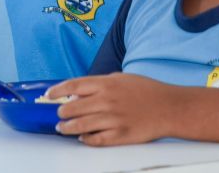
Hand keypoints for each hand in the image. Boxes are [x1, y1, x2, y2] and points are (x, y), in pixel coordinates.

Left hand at [48, 73, 174, 145]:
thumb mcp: (122, 78)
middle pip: (72, 108)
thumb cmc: (146, 91)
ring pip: (80, 126)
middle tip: (59, 115)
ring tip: (62, 129)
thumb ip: (100, 84)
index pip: (73, 85)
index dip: (57, 91)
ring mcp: (113, 119)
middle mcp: (107, 100)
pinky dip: (86, 140)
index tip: (48, 95)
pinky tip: (82, 138)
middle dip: (61, 113)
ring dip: (67, 128)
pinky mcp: (120, 135)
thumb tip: (79, 91)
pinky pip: (96, 140)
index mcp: (107, 84)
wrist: (169, 107)